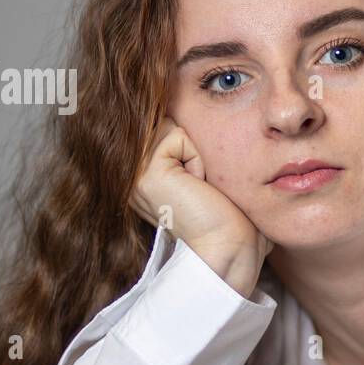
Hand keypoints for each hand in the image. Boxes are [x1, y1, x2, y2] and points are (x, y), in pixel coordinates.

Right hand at [130, 118, 273, 297]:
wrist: (230, 251)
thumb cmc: (231, 220)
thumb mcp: (206, 176)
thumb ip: (191, 148)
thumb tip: (194, 113)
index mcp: (144, 176)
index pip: (165, 125)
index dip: (193, 142)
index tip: (202, 182)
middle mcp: (132, 175)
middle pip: (167, 119)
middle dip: (193, 143)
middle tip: (203, 183)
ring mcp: (134, 174)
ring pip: (172, 124)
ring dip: (196, 150)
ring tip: (201, 185)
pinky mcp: (146, 173)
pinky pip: (178, 135)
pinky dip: (197, 157)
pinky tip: (198, 187)